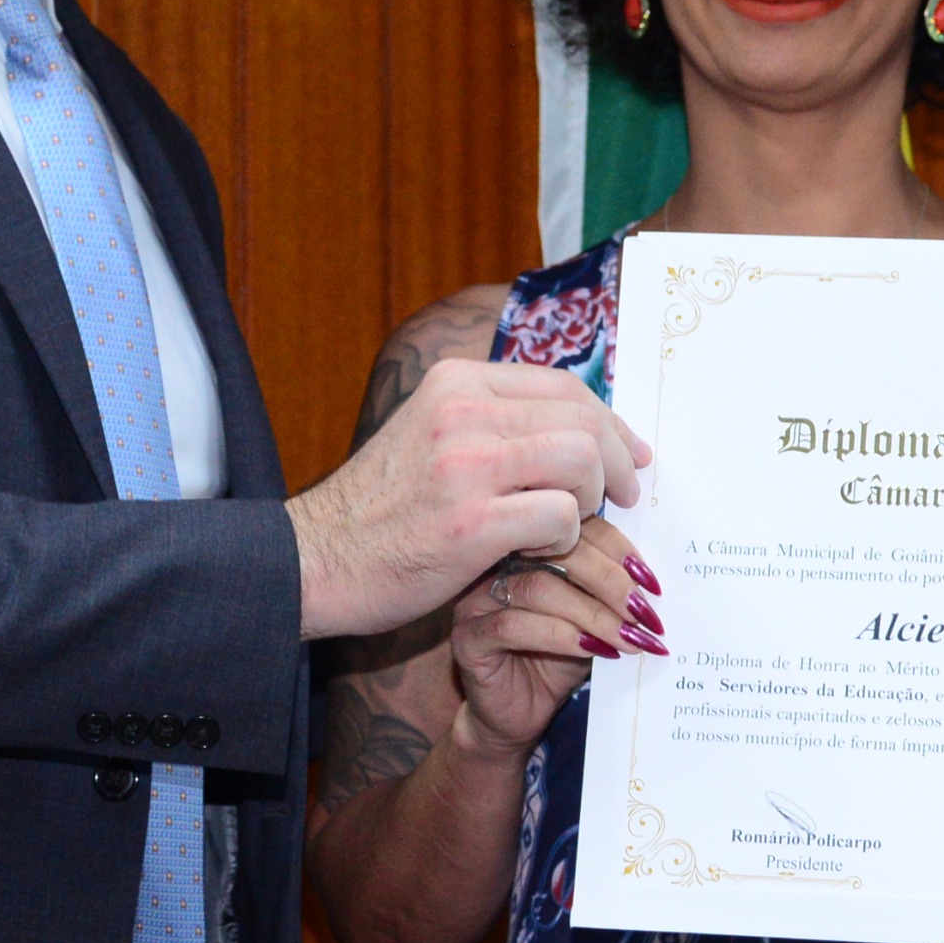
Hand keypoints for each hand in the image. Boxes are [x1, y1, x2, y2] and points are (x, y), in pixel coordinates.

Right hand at [289, 360, 647, 639]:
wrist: (314, 560)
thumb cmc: (380, 511)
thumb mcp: (431, 437)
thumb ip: (493, 424)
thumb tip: (579, 429)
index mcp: (455, 382)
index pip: (562, 385)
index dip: (609, 421)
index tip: (629, 455)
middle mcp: (461, 411)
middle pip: (582, 418)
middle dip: (615, 461)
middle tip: (622, 496)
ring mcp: (465, 465)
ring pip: (580, 460)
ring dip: (589, 498)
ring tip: (565, 524)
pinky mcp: (470, 523)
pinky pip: (560, 517)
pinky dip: (563, 537)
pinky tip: (535, 550)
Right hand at [447, 515, 659, 759]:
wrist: (518, 715)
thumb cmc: (556, 661)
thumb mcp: (593, 620)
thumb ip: (611, 594)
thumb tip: (652, 584)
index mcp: (529, 545)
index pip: (575, 526)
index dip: (617, 550)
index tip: (651, 582)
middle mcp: (497, 563)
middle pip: (556, 551)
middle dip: (610, 583)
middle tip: (644, 614)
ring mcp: (476, 599)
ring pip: (538, 589)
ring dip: (593, 614)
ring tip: (628, 639)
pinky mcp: (466, 637)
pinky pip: (513, 626)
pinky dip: (561, 636)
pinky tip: (593, 651)